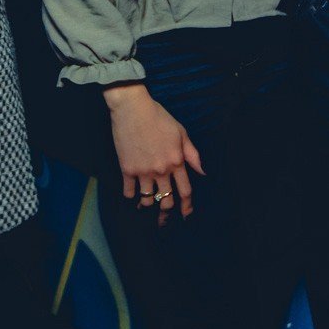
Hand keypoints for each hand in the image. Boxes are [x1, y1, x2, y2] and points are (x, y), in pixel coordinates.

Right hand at [103, 84, 204, 224]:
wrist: (132, 109)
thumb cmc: (159, 117)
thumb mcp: (181, 132)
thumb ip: (192, 154)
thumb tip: (202, 172)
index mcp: (176, 161)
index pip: (185, 190)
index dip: (187, 206)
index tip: (187, 216)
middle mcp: (161, 170)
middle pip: (167, 200)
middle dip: (167, 212)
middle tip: (165, 219)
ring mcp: (143, 171)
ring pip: (147, 199)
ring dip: (148, 206)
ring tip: (147, 208)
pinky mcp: (126, 169)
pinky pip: (129, 191)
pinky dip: (131, 197)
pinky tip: (132, 196)